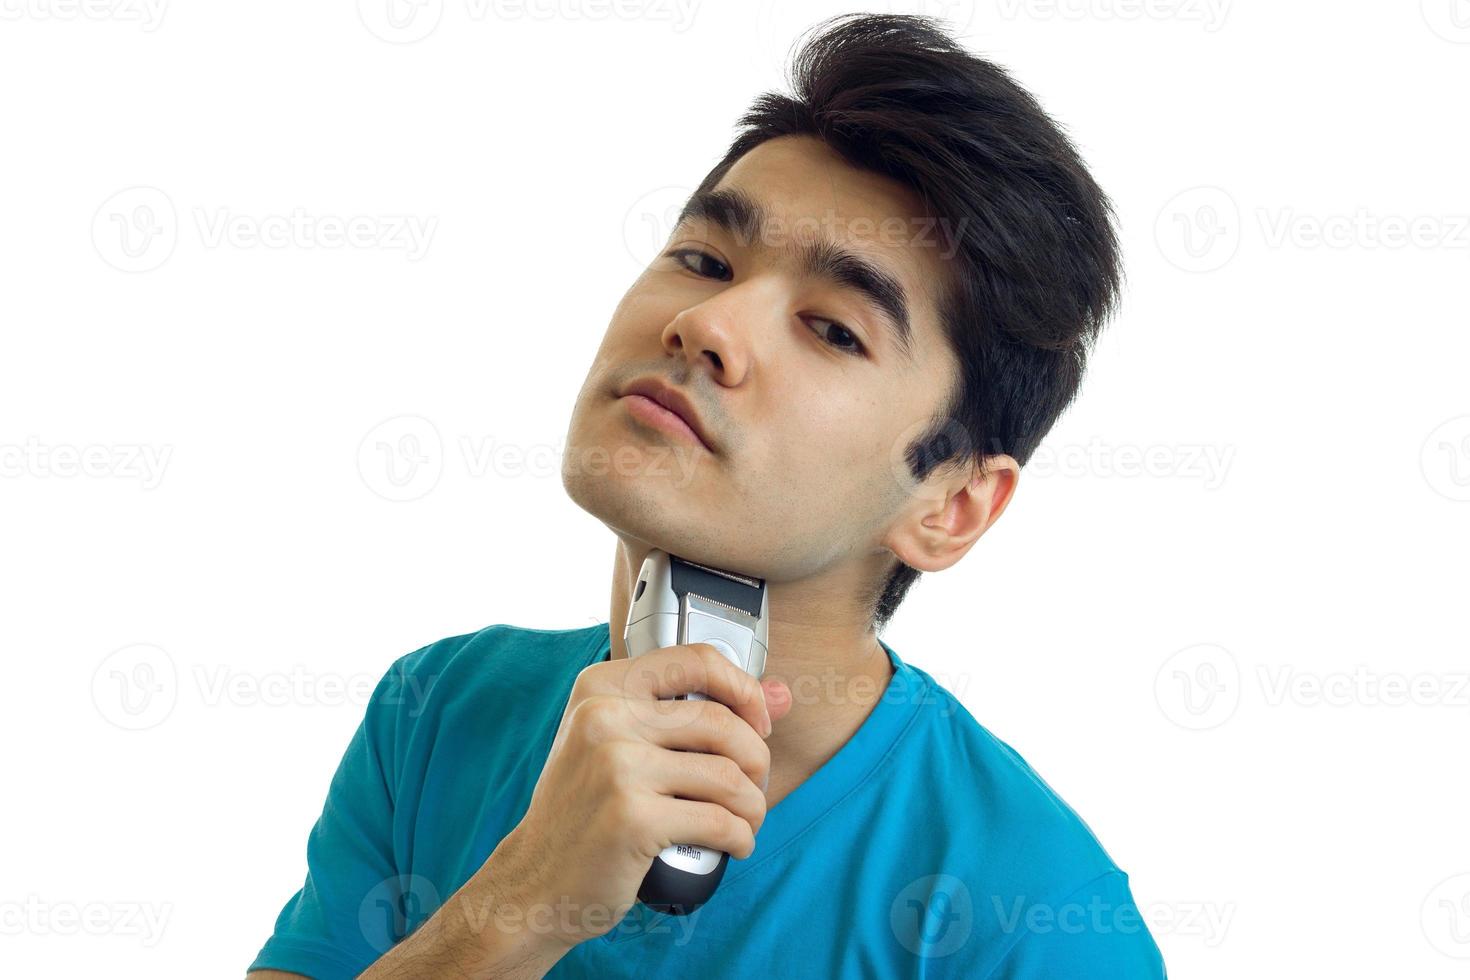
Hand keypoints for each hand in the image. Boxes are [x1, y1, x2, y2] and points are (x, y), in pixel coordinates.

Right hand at [463, 642, 793, 955]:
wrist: (536, 881)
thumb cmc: (585, 809)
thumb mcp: (621, 744)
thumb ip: (695, 713)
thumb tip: (781, 694)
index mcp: (600, 687)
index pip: (697, 660)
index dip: (744, 689)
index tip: (757, 721)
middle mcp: (604, 717)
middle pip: (722, 723)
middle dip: (755, 760)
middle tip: (752, 786)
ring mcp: (617, 767)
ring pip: (728, 776)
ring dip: (753, 805)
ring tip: (747, 819)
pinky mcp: (633, 819)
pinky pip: (719, 821)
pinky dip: (740, 837)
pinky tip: (734, 844)